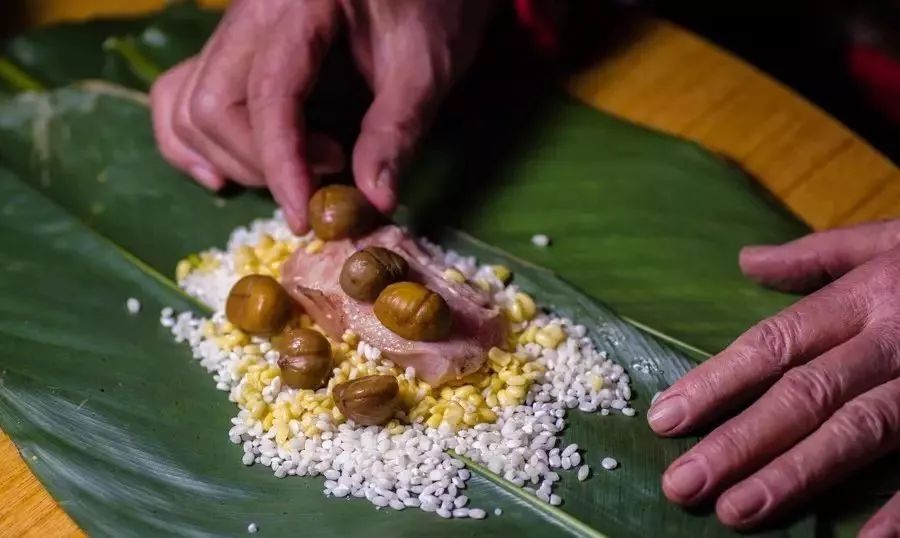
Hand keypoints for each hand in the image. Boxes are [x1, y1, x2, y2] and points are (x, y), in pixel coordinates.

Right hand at [150, 0, 492, 232]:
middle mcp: (251, 13)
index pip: (268, 94)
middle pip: (213, 104)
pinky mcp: (232, 48)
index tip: (306, 217)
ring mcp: (235, 30)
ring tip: (297, 171)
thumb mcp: (426, 69)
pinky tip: (225, 175)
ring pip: (189, 105)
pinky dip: (193, 143)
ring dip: (232, 159)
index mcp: (299, 6)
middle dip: (260, 164)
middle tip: (326, 178)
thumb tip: (373, 201)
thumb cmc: (431, 9)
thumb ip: (396, 132)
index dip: (282, 164)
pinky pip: (179, 95)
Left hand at [648, 220, 899, 534]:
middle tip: (682, 484)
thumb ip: (816, 256)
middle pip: (803, 394)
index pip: (773, 344)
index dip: (716, 382)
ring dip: (795, 476)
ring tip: (735, 511)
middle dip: (738, 442)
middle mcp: (892, 341)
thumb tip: (746, 261)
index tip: (665, 419)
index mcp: (865, 297)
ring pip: (858, 433)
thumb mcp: (889, 240)